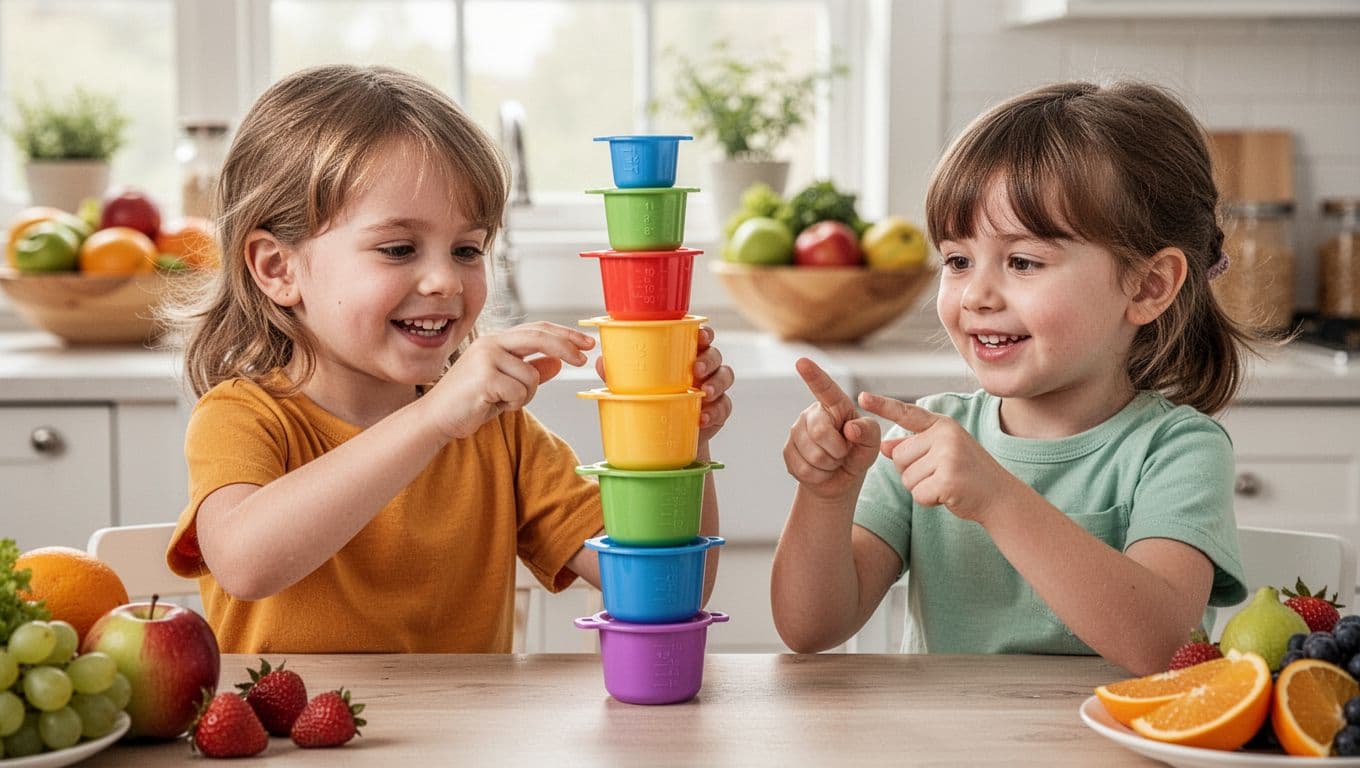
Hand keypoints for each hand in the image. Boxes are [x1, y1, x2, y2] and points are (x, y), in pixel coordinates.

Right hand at [433, 322, 593, 439]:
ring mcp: (486, 358)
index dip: (565, 335)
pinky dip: (512, 405)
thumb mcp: (506, 384)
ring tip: (501, 402)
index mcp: (496, 341)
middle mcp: (491, 343)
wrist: (437, 418)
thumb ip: (530, 370)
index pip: (537, 330)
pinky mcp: (484, 377)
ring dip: (524, 396)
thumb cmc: (470, 402)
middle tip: (583, 359)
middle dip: (566, 347)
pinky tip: (491, 405)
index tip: (587, 343)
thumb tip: (558, 362)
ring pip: (531, 377)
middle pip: (539, 338)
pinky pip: (519, 393)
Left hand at [592, 326, 733, 443]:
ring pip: (725, 377)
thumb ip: (620, 372)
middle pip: (715, 354)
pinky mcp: (719, 410)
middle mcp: (704, 368)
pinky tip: (702, 418)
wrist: (665, 439)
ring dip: (717, 384)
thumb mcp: (633, 386)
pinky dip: (715, 411)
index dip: (704, 333)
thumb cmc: (651, 400)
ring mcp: (714, 388)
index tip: (700, 335)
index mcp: (685, 354)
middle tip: (697, 370)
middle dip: (709, 359)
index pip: (701, 336)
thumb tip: (600, 361)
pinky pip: (725, 406)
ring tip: (704, 394)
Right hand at [783, 358, 881, 499]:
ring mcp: (797, 432)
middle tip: (843, 454)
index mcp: (835, 406)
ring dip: (828, 465)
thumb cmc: (857, 455)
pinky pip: (803, 468)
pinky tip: (820, 470)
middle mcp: (812, 414)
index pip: (825, 389)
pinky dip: (818, 476)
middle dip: (836, 450)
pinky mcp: (787, 451)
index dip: (813, 375)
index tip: (802, 362)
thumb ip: (869, 433)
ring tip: (832, 462)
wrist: (839, 480)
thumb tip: (850, 428)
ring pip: (811, 453)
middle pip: (819, 431)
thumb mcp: (871, 444)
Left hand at [857, 392, 1017, 522]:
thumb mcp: (942, 453)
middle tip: (940, 474)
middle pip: (898, 456)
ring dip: (921, 488)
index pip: (907, 413)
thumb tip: (884, 446)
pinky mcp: (948, 479)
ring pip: (906, 477)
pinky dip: (929, 500)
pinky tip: (948, 495)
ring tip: (946, 483)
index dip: (883, 405)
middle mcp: (945, 435)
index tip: (861, 397)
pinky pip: (918, 494)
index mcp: (942, 425)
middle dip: (911, 472)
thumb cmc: (967, 474)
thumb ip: (913, 447)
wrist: (1000, 496)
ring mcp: (948, 456)